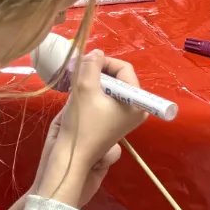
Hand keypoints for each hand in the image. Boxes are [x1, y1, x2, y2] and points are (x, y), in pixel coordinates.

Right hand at [36, 50, 146, 205]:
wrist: (71, 158)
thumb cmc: (82, 124)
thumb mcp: (85, 89)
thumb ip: (91, 65)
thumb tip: (95, 52)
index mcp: (137, 101)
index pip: (124, 68)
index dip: (103, 62)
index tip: (84, 63)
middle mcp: (137, 108)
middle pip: (118, 78)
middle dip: (98, 72)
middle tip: (78, 74)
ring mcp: (126, 117)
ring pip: (110, 88)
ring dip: (93, 82)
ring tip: (77, 86)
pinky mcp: (114, 122)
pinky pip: (106, 99)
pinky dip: (93, 94)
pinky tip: (79, 98)